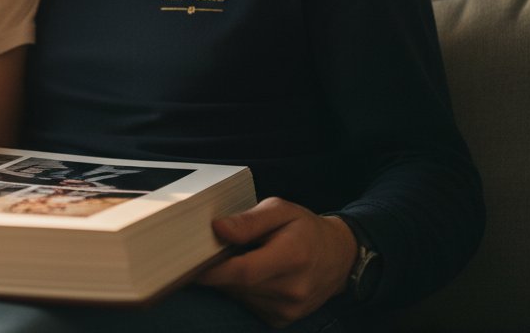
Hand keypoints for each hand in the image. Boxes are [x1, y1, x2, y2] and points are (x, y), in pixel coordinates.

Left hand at [197, 197, 356, 326]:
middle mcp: (292, 288)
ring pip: (239, 297)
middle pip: (237, 285)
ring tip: (243, 259)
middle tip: (213, 252)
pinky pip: (248, 305)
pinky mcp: (282, 319)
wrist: (339, 257)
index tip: (190, 262)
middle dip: (218, 270)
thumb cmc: (305, 229)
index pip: (244, 271)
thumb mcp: (280, 210)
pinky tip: (254, 276)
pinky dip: (242, 291)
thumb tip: (218, 228)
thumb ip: (249, 220)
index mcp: (292, 257)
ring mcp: (289, 308)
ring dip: (230, 281)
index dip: (213, 270)